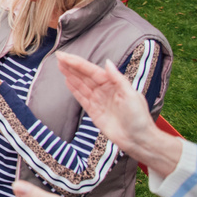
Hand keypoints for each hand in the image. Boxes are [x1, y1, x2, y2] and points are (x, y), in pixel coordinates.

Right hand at [56, 52, 181, 176]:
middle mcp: (104, 90)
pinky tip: (67, 81)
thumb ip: (117, 78)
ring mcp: (98, 100)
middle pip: (84, 76)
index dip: (77, 63)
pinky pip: (81, 98)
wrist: (137, 139)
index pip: (91, 70)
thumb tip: (107, 62)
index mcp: (113, 84)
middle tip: (58, 56)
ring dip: (70, 75)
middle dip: (71, 66)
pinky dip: (74, 90)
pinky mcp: (93, 112)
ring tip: (59, 66)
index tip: (65, 56)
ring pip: (81, 85)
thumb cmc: (139, 117)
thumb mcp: (131, 95)